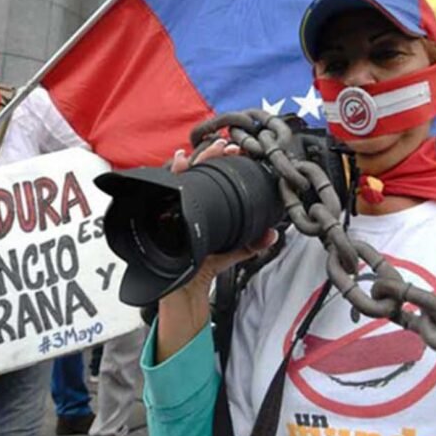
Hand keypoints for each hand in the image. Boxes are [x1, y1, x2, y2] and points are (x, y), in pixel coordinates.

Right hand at [156, 139, 276, 362]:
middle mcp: (187, 203)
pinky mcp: (162, 221)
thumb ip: (252, 242)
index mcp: (204, 205)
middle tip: (222, 146)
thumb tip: (273, 234)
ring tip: (193, 153)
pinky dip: (169, 181)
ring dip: (187, 164)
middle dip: (207, 156)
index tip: (236, 149)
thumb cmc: (203, 263)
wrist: (185, 289)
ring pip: (179, 180)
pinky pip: (164, 198)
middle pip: (195, 172)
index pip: (212, 176)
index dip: (222, 161)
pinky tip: (176, 167)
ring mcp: (173, 210)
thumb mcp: (231, 250)